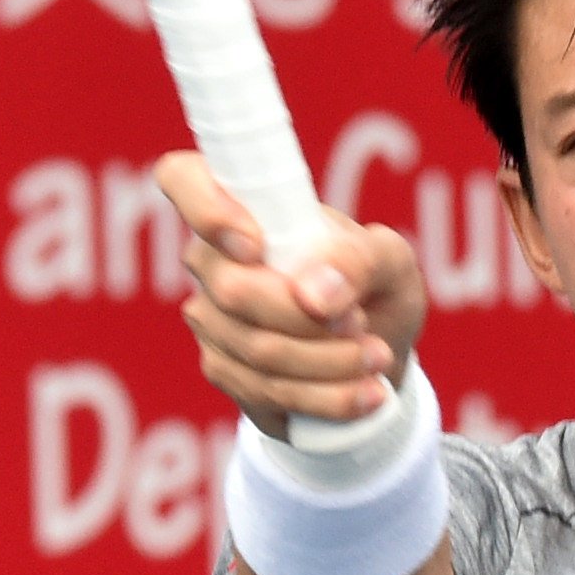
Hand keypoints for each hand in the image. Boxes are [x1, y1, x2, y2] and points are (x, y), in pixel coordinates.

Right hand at [154, 148, 426, 440]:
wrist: (377, 351)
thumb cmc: (375, 285)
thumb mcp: (391, 262)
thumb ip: (359, 261)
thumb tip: (315, 295)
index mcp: (244, 206)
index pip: (183, 179)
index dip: (205, 208)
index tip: (256, 247)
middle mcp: (213, 259)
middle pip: (235, 291)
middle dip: (311, 320)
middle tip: (362, 324)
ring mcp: (210, 317)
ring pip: (257, 349)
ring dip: (330, 363)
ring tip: (377, 359)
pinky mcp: (224, 368)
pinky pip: (264, 389)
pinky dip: (324, 396)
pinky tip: (364, 394)